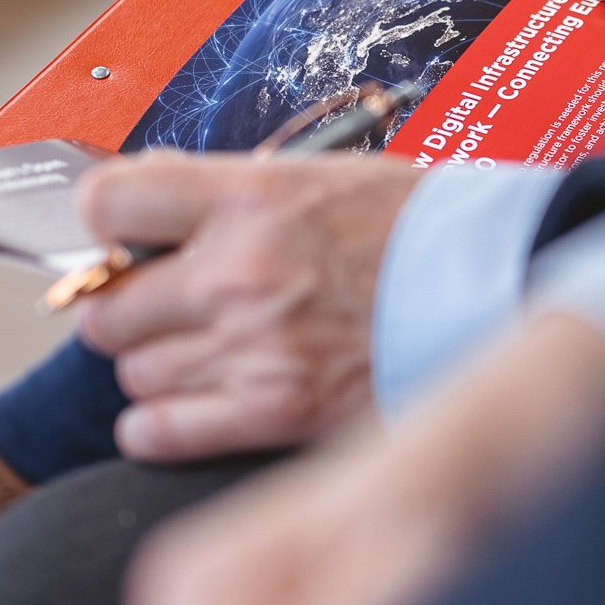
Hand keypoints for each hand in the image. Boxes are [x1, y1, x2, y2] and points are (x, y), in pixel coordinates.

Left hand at [74, 153, 423, 461]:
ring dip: (159, 368)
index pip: (108, 203)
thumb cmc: (423, 233)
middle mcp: (241, 271)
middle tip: (170, 313)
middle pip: (111, 304)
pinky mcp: (273, 410)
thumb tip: (152, 209)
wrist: (498, 288)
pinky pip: (157, 428)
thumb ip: (235, 194)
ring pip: (134, 370)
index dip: (106, 224)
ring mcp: (253, 344)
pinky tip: (188, 409)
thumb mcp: (327, 176)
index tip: (121, 241)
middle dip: (133, 311)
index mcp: (253, 197)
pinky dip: (159, 425)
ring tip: (206, 358)